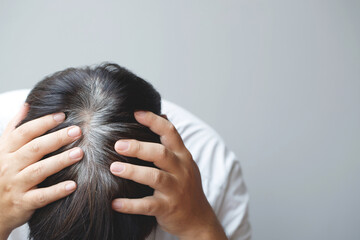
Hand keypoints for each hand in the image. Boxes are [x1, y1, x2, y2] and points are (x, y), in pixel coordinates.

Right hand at [0, 104, 83, 238]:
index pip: (24, 132)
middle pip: (34, 149)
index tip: (63, 115)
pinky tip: (72, 185)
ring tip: (79, 153)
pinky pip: (41, 197)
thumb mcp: (3, 150)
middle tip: (78, 131)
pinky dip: (56, 191)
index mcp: (6, 151)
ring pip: (39, 171)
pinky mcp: (22, 203)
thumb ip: (14, 128)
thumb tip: (27, 105)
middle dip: (57, 138)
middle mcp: (9, 166)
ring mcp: (15, 185)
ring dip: (60, 161)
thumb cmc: (2, 174)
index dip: (43, 122)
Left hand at [110, 111, 226, 239]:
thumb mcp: (184, 162)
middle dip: (139, 148)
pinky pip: (147, 205)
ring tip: (114, 168)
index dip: (154, 121)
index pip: (171, 133)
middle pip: (161, 154)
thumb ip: (172, 143)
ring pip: (155, 177)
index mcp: (183, 156)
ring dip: (133, 172)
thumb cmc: (186, 186)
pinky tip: (115, 203)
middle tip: (118, 145)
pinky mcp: (168, 208)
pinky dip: (130, 205)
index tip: (136, 113)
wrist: (198, 218)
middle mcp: (181, 170)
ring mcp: (175, 189)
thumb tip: (163, 114)